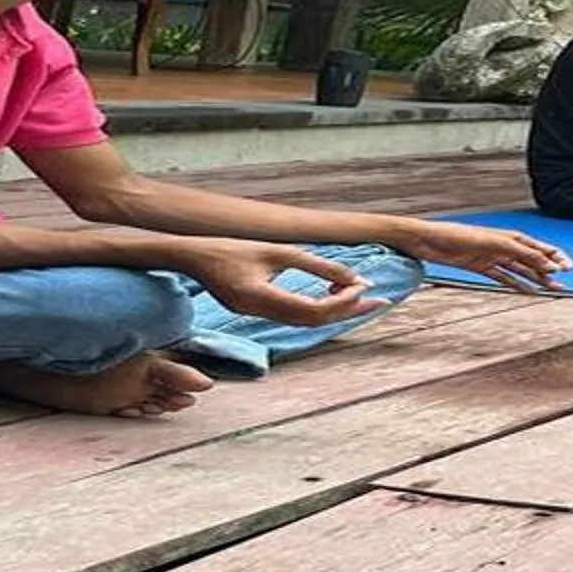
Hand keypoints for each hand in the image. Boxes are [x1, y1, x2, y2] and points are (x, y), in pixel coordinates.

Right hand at [169, 240, 386, 326]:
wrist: (193, 257)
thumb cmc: (231, 249)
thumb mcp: (278, 252)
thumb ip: (317, 266)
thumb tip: (354, 279)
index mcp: (261, 297)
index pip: (312, 311)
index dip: (342, 303)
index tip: (364, 287)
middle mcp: (260, 312)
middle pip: (314, 321)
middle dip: (347, 311)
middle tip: (380, 300)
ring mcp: (257, 315)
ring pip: (306, 322)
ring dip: (334, 310)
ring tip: (362, 296)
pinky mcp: (257, 312)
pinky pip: (295, 316)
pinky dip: (317, 308)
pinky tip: (333, 295)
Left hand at [400, 220, 572, 293]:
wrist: (430, 241)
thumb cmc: (459, 236)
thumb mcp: (494, 244)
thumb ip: (522, 253)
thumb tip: (547, 263)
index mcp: (510, 237)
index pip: (539, 248)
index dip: (554, 257)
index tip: (569, 268)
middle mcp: (503, 246)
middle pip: (532, 260)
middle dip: (548, 272)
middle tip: (563, 285)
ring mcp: (492, 257)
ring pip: (520, 270)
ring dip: (535, 280)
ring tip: (550, 290)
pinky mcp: (480, 267)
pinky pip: (503, 277)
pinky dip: (516, 284)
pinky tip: (526, 291)